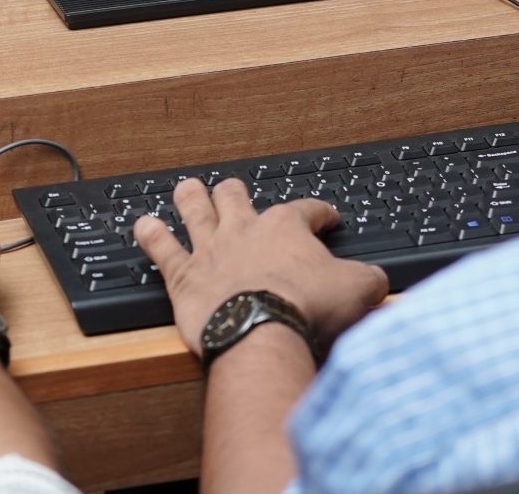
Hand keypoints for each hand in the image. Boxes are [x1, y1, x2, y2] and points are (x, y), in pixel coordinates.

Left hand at [133, 178, 386, 358]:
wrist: (261, 330)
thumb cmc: (306, 309)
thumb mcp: (359, 291)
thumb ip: (368, 280)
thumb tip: (376, 280)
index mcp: (286, 228)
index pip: (307, 210)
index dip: (320, 212)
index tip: (326, 217)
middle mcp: (244, 230)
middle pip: (237, 196)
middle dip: (236, 191)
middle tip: (235, 189)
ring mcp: (211, 250)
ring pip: (195, 210)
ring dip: (190, 198)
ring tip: (186, 188)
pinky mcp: (183, 276)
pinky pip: (161, 248)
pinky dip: (151, 235)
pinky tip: (142, 224)